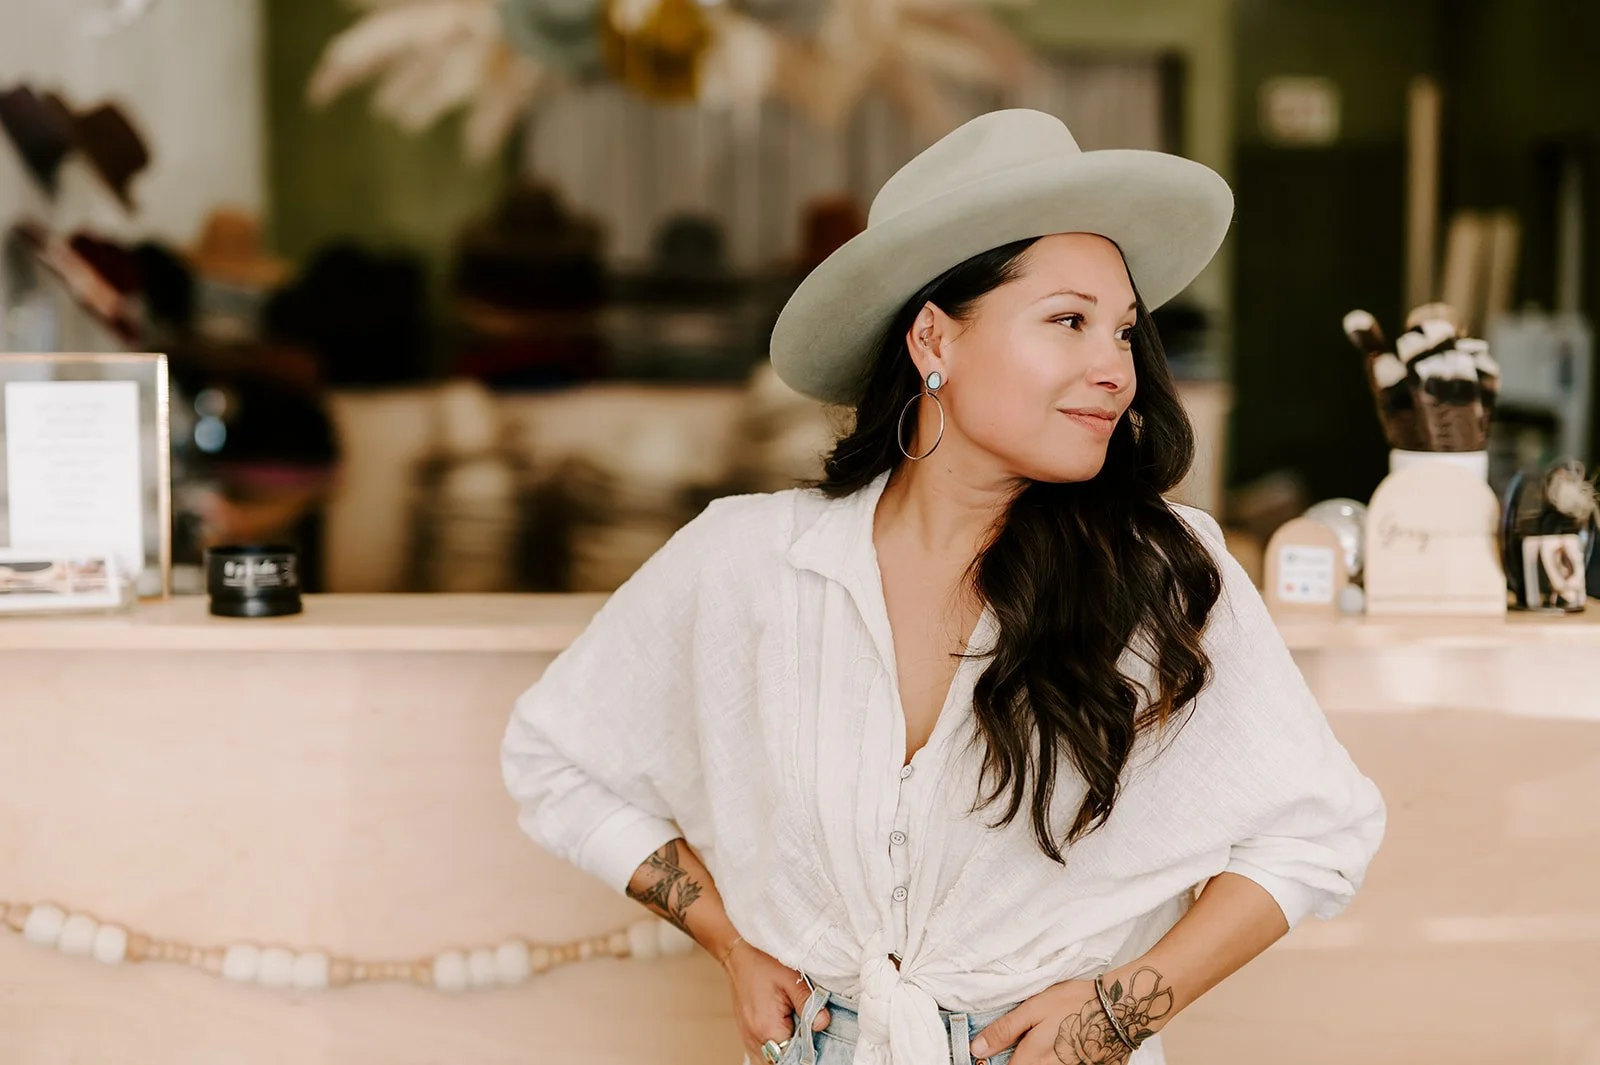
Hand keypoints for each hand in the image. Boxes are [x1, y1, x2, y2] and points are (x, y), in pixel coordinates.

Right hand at [723, 939, 830, 1061]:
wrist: (740, 955)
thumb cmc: (765, 964)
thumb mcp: (792, 979)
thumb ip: (809, 1003)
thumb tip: (823, 1023)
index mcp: (767, 1028)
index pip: (792, 1055)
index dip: (808, 1051)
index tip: (816, 1041)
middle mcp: (754, 1038)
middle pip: (780, 1061)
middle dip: (796, 1053)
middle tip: (809, 1037)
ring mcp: (747, 1038)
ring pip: (770, 1061)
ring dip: (784, 1053)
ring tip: (797, 1036)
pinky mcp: (746, 1035)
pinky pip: (761, 1054)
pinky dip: (774, 1050)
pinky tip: (785, 1037)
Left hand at [970, 968, 1172, 1064]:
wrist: (1121, 1009)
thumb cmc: (1076, 1003)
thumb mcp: (1034, 1008)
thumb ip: (1005, 1030)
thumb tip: (978, 1049)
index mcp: (1033, 1059)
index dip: (997, 1061)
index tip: (995, 1054)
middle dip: (1020, 1058)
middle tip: (1031, 1038)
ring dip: (1040, 1058)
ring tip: (1054, 1035)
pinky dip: (1061, 1058)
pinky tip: (1067, 1042)